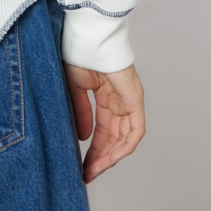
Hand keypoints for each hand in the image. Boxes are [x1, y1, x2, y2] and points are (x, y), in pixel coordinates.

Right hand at [62, 62, 144, 183]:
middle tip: (87, 173)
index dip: (93, 149)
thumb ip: (80, 112)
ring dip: (110, 156)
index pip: (103, 129)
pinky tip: (110, 159)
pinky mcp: (135, 100)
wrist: (88, 37)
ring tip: (93, 170)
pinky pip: (135, 131)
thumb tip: (84, 137)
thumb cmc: (80, 53)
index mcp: (107, 95)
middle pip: (114, 137)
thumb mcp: (75, 88)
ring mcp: (129, 101)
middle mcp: (121, 101)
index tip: (82, 165)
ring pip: (125, 138)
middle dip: (101, 157)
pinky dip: (124, 147)